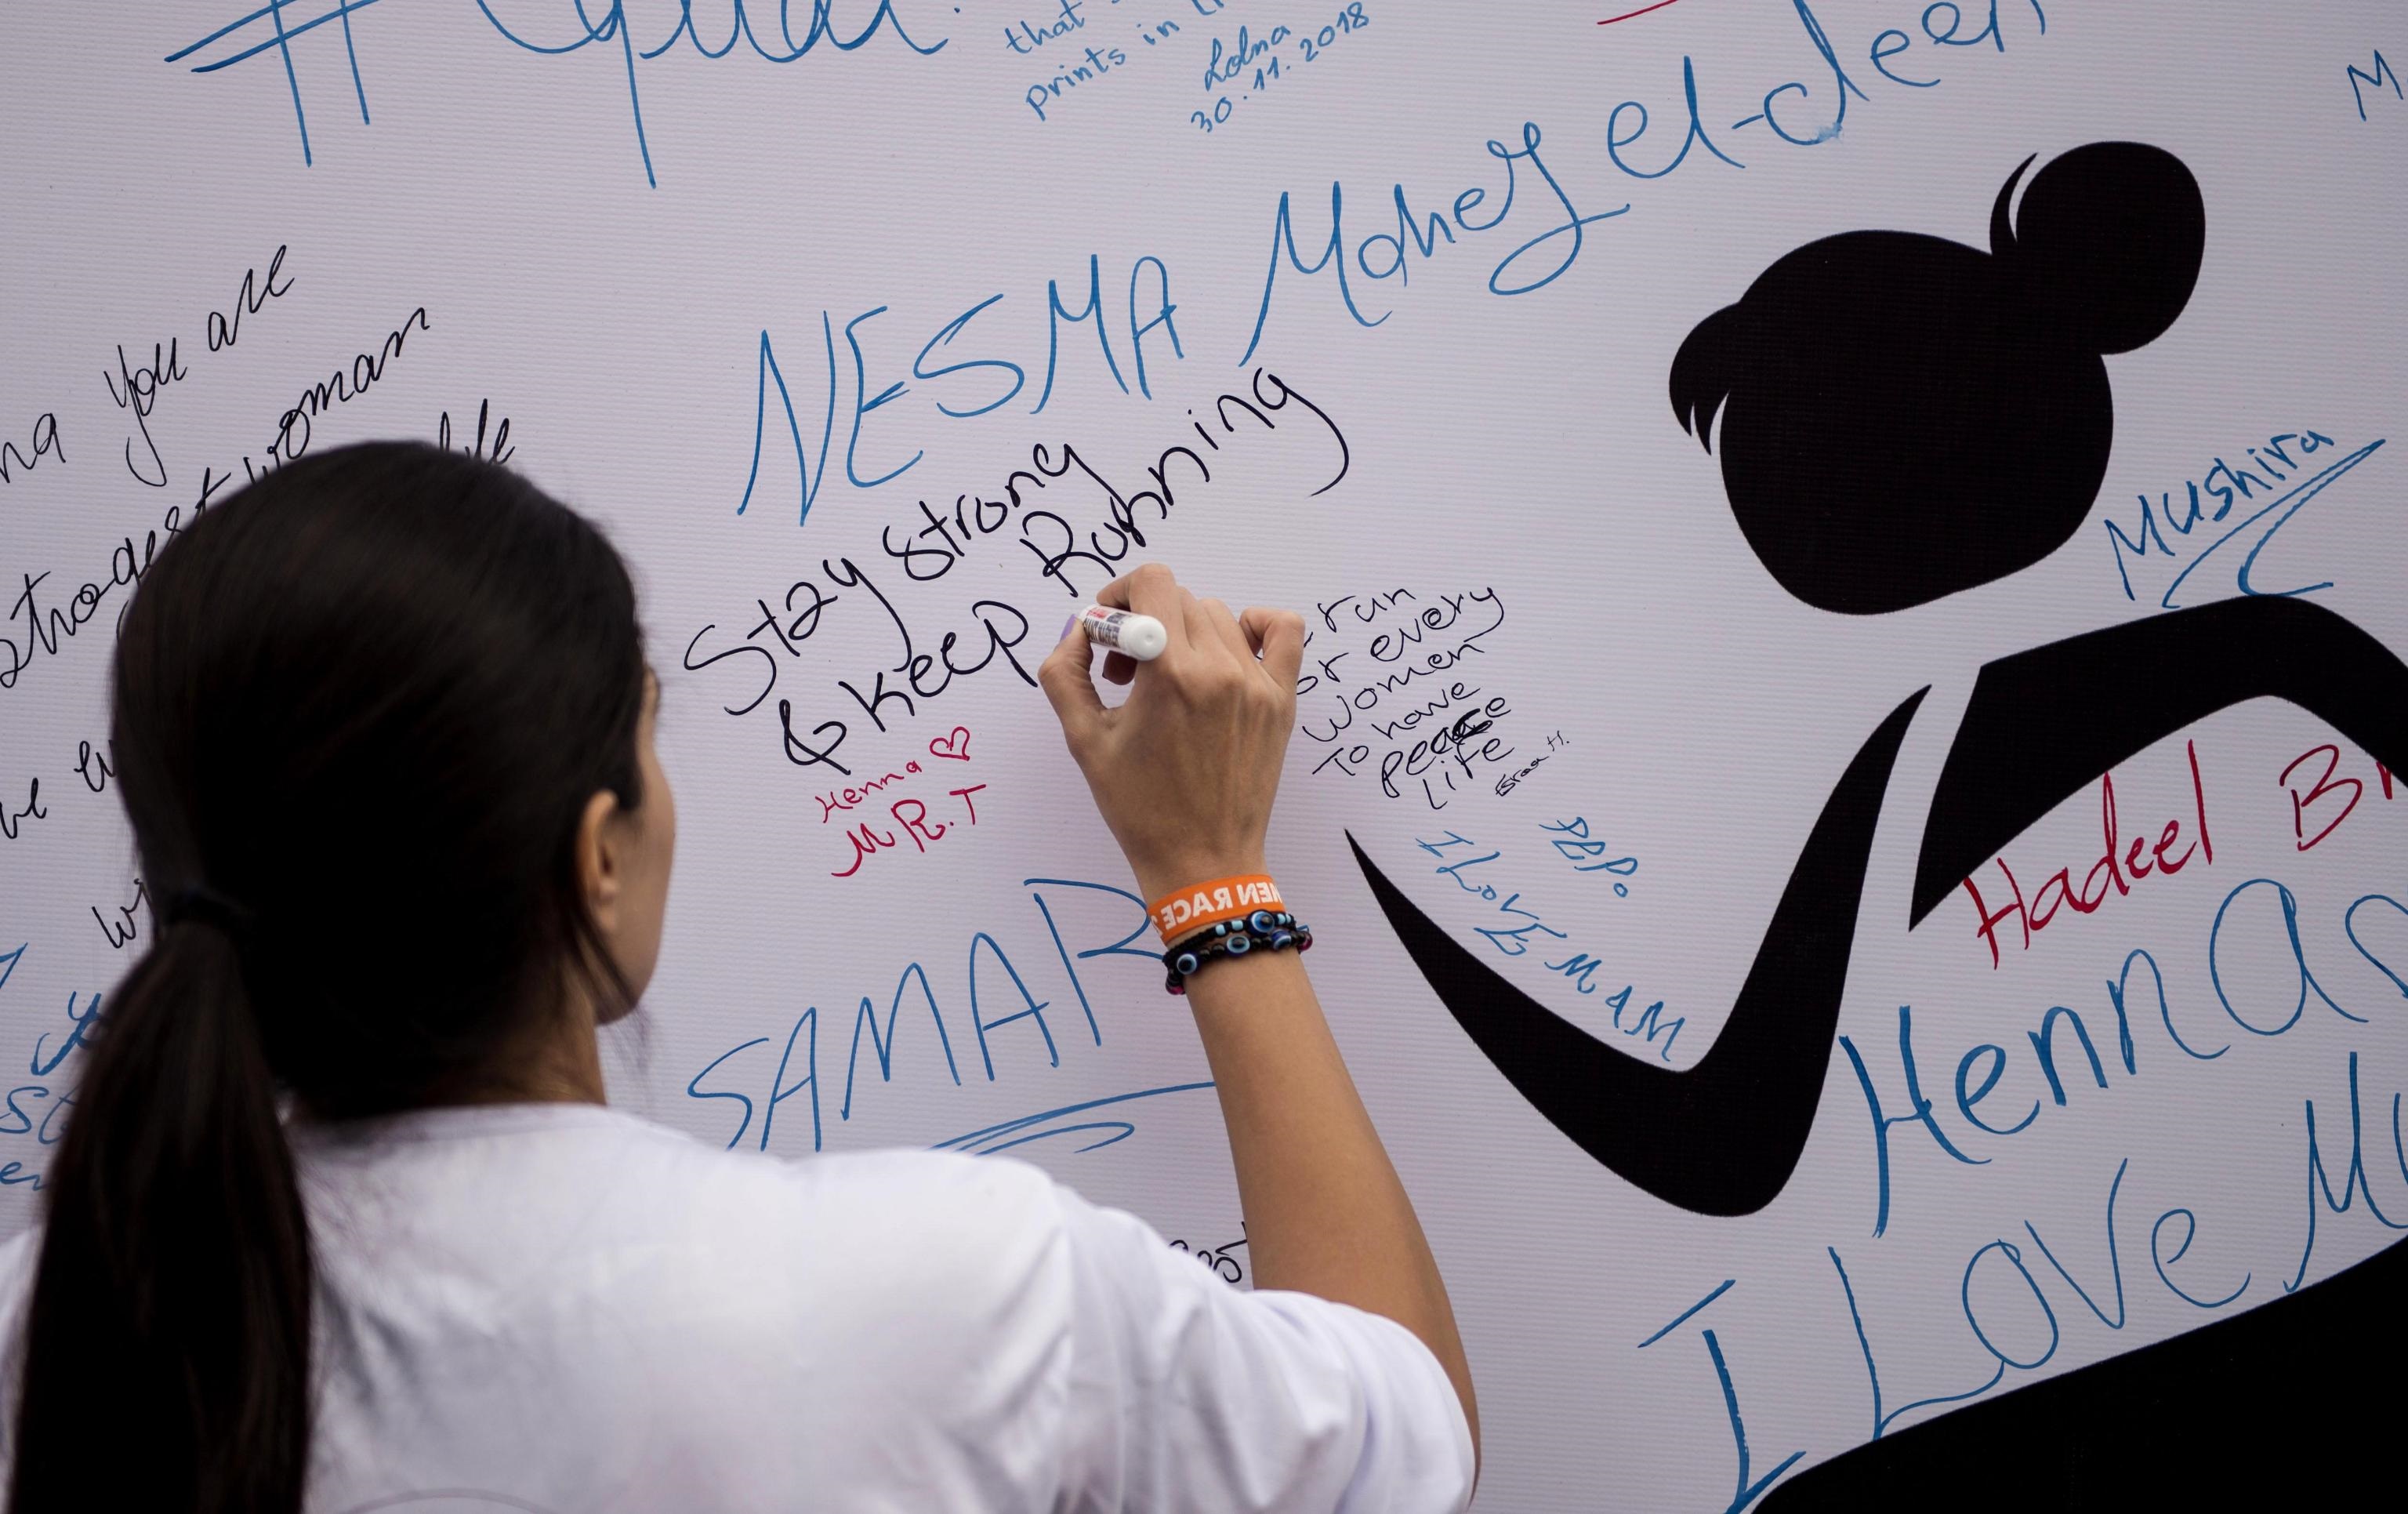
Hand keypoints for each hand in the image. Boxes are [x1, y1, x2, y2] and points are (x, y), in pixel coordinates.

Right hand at [1038, 563, 1306, 903]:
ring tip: (1168, 677)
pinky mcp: (1282, 701)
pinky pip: (1284, 631)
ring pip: (1218, 614)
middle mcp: (1217, 669)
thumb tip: (1077, 630)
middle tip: (1126, 672)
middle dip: (1144, 622)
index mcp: (1167, 674)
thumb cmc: (1140, 808)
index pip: (1152, 583)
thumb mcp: (1084, 741)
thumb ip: (1065, 674)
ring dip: (1186, 631)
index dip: (1120, 595)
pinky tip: (1231, 650)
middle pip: (1179, 599)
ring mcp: (1257, 683)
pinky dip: (1258, 624)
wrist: (1202, 861)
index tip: (1108, 631)